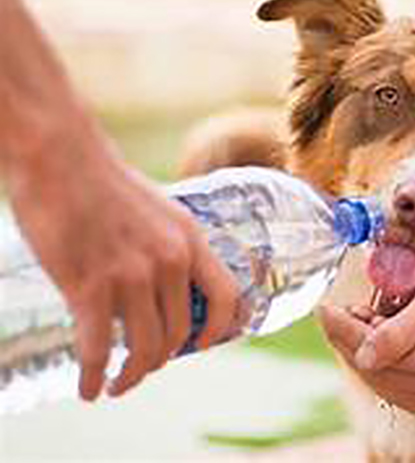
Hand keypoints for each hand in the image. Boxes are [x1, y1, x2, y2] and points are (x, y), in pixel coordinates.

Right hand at [5, 130, 238, 400]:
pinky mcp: (90, 287)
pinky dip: (94, 377)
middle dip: (161, 359)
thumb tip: (164, 283)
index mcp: (189, 239)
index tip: (204, 345)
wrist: (58, 156)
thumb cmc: (101, 181)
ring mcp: (132, 275)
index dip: (220, 329)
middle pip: (179, 333)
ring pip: (144, 348)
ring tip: (116, 385)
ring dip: (131, 376)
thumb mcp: (157, 209)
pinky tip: (87, 390)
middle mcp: (169, 260)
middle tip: (142, 367)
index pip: (226, 296)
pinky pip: (99, 350)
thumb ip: (167, 245)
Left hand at [319, 252, 414, 412]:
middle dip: (353, 346)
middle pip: (382, 377)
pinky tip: (388, 349)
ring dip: (372, 361)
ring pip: (397, 390)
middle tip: (339, 316)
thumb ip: (400, 329)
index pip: (375, 356)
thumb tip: (363, 355)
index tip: (324, 309)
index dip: (343, 332)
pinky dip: (396, 373)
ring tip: (361, 328)